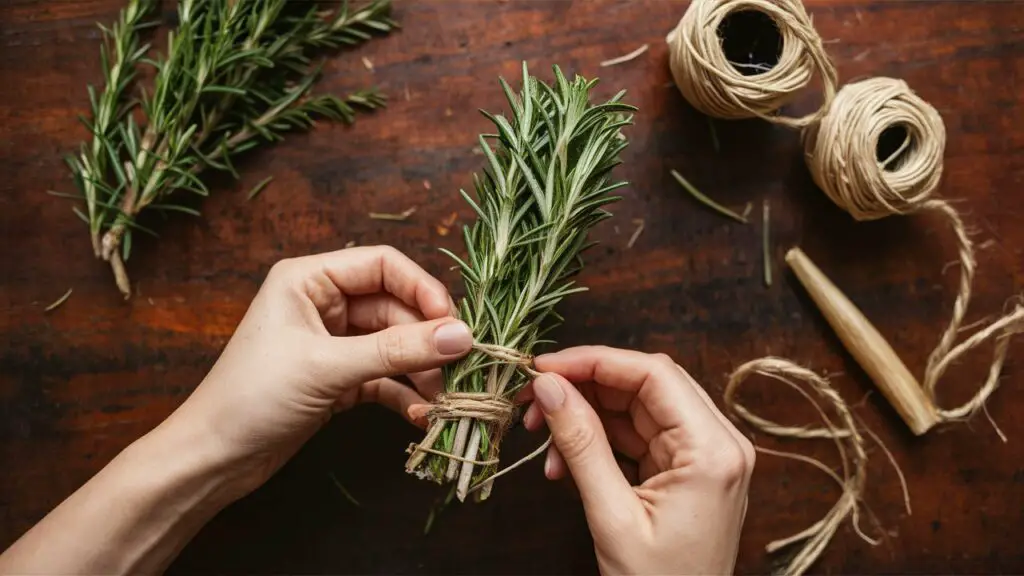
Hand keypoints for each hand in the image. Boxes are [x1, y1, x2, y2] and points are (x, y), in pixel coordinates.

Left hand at [162, 246, 473, 498]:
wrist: (213, 459)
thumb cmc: (253, 397)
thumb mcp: (329, 367)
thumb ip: (397, 350)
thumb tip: (461, 336)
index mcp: (309, 279)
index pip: (383, 265)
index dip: (423, 289)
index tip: (453, 324)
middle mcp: (323, 303)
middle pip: (396, 307)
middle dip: (426, 340)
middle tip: (457, 370)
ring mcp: (333, 342)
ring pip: (395, 344)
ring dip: (420, 371)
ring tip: (441, 400)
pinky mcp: (339, 378)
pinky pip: (385, 376)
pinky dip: (404, 393)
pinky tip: (419, 415)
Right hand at [522, 346, 753, 574]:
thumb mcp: (612, 516)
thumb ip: (581, 444)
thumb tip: (548, 385)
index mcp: (714, 451)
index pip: (653, 374)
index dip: (594, 361)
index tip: (542, 367)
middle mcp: (718, 444)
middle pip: (644, 385)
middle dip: (584, 387)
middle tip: (533, 400)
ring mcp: (704, 457)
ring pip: (635, 408)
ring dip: (585, 417)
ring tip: (542, 439)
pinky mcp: (686, 471)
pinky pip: (636, 436)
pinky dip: (598, 442)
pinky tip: (563, 461)